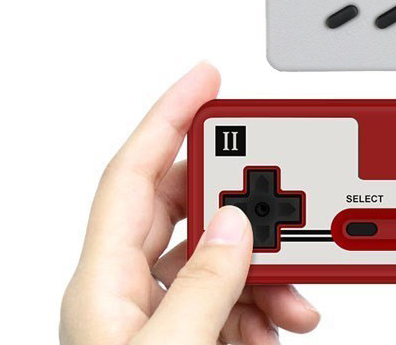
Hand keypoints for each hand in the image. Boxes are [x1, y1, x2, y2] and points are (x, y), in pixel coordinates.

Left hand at [60, 63, 319, 344]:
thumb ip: (203, 286)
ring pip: (216, 256)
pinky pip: (226, 296)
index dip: (169, 115)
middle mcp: (124, 289)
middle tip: (281, 194)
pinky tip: (275, 324)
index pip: (133, 172)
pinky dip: (260, 303)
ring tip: (291, 296)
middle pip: (189, 207)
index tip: (206, 76)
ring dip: (264, 269)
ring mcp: (152, 313)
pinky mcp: (181, 334)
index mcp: (103, 283)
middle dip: (243, 202)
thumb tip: (234, 224)